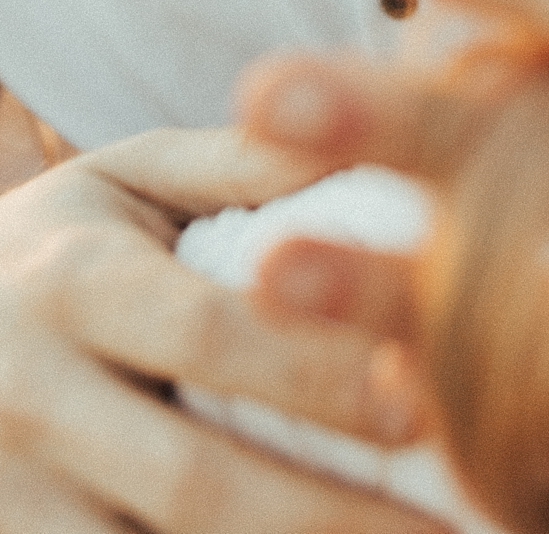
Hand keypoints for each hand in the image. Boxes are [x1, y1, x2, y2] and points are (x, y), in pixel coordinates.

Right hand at [0, 127, 446, 531]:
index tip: (423, 405)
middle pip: (193, 485)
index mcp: (75, 282)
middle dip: (328, 519)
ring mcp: (9, 499)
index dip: (316, 375)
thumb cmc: (64, 240)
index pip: (208, 336)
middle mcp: (29, 397)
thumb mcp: (132, 177)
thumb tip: (378, 137)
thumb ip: (244, 163)